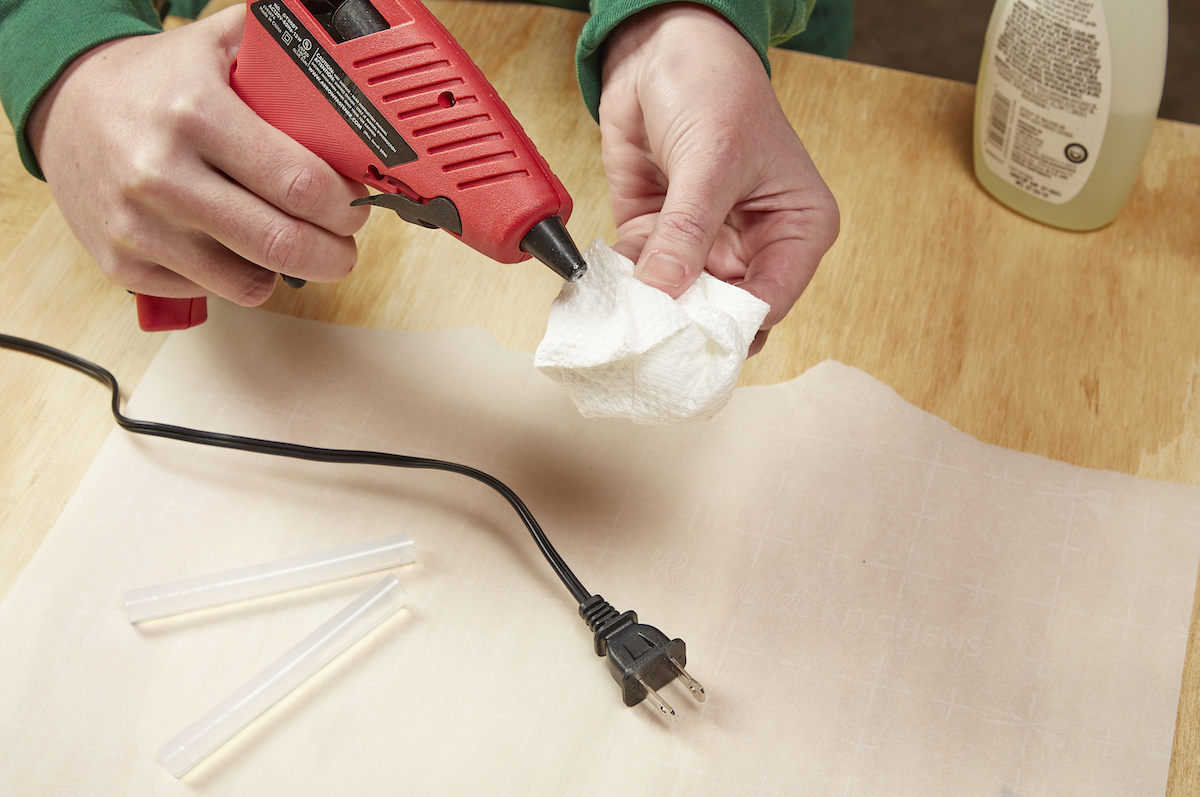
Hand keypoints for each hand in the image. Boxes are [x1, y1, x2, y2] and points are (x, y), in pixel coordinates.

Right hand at [27, 6, 369, 304]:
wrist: (63, 105)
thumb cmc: (152, 83)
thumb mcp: (217, 48)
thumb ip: (282, 56)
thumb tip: (350, 72)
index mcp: (195, 115)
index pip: (301, 184)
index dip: (345, 204)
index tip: (355, 204)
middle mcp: (161, 174)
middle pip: (284, 243)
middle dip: (334, 252)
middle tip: (344, 242)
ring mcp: (138, 227)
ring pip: (252, 281)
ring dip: (290, 269)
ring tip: (296, 243)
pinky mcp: (124, 265)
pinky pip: (214, 292)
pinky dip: (240, 276)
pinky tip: (239, 245)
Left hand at [599, 4, 838, 353]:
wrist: (662, 47)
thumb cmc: (716, 87)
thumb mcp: (710, 161)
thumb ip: (687, 231)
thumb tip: (664, 292)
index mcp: (796, 229)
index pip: (769, 301)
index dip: (731, 327)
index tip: (688, 342)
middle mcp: (753, 245)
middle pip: (722, 312)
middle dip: (685, 326)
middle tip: (649, 341)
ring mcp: (704, 244)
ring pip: (678, 301)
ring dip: (648, 310)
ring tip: (619, 322)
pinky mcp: (659, 236)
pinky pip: (642, 275)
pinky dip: (622, 286)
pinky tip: (601, 293)